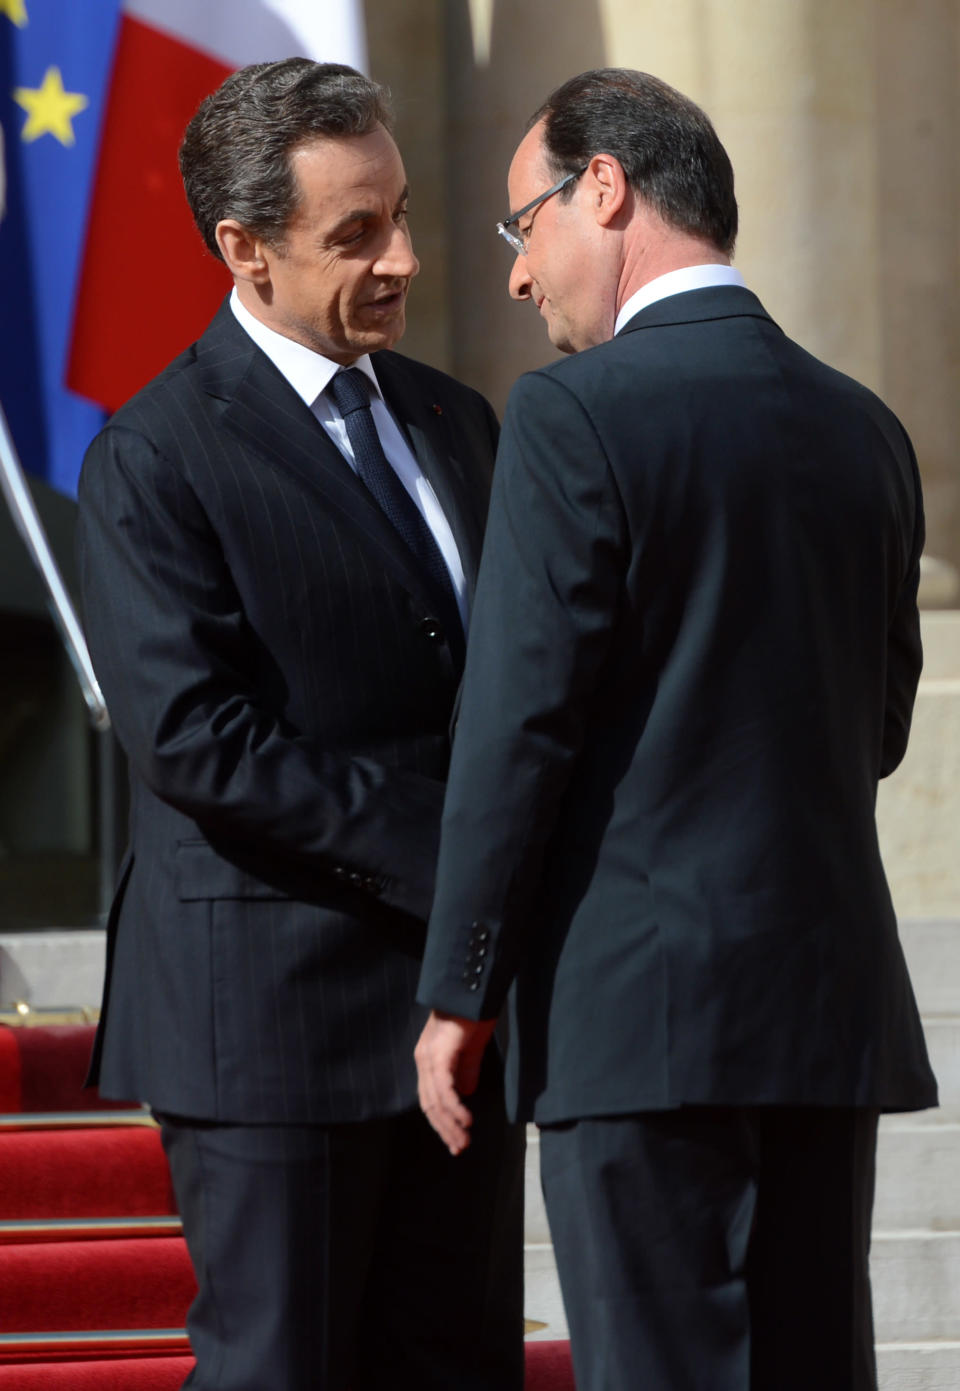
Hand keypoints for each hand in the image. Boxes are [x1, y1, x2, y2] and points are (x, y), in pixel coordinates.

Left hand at [415, 1011, 496, 1154]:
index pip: (431, 1099)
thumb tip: (465, 1093)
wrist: (471, 988)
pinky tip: (466, 1120)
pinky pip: (444, 1089)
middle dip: (445, 1130)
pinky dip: (455, 1107)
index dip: (442, 1122)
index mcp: (429, 1059)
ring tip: (464, 1141)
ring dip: (450, 1124)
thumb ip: (466, 1069)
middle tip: (459, 1148)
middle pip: (430, 1105)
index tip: (456, 1141)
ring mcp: (429, 1057)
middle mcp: (423, 1060)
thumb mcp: (472, 1046)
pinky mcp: (439, 1054)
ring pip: (435, 1101)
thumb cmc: (473, 1012)